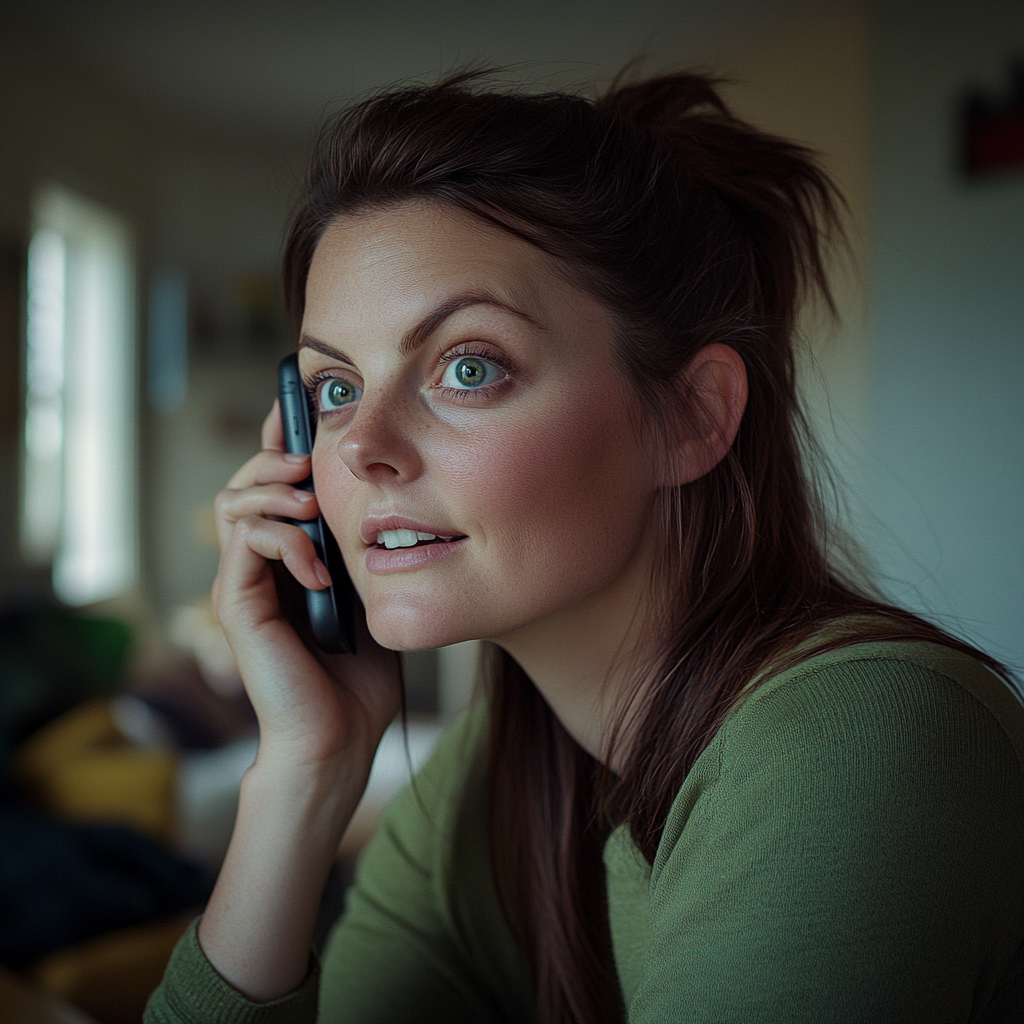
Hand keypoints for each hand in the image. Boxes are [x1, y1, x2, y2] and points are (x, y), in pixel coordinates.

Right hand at [211, 400, 400, 774]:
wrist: (340, 739)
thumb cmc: (362, 676)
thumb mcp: (373, 594)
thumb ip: (365, 549)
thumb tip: (390, 497)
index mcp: (291, 557)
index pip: (276, 485)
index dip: (284, 443)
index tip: (304, 408)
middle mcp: (261, 565)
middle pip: (246, 482)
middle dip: (274, 457)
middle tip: (307, 456)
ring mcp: (245, 584)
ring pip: (233, 504)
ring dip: (271, 491)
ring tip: (309, 503)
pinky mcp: (237, 607)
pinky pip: (246, 546)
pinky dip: (284, 543)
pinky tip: (320, 571)